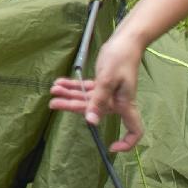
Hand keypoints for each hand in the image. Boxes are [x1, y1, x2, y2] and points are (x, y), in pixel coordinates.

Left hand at [50, 32, 145, 151]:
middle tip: (52, 103)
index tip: (111, 146)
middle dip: (73, 107)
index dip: (126, 143)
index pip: (134, 131)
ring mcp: (109, 93)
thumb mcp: (108, 79)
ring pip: (87, 99)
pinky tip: (59, 83)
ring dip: (69, 95)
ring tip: (53, 90)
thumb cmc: (120, 59)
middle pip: (94, 112)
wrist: (125, 40)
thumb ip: (98, 101)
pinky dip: (73, 86)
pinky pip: (86, 89)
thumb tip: (91, 122)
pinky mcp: (103, 83)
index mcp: (124, 104)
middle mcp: (117, 102)